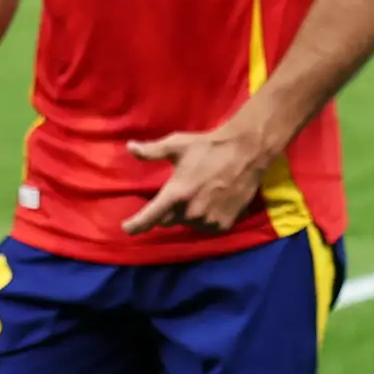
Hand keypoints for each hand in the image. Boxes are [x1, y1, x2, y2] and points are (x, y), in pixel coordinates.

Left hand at [122, 120, 274, 234]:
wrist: (247, 152)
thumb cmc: (209, 147)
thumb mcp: (177, 145)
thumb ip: (152, 151)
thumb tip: (130, 147)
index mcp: (175, 194)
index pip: (148, 218)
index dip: (135, 225)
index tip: (127, 228)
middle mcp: (190, 212)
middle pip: (168, 221)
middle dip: (168, 211)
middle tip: (178, 194)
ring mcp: (208, 220)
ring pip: (188, 224)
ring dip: (187, 215)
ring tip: (198, 196)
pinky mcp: (224, 224)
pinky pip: (206, 227)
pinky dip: (205, 218)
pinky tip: (211, 202)